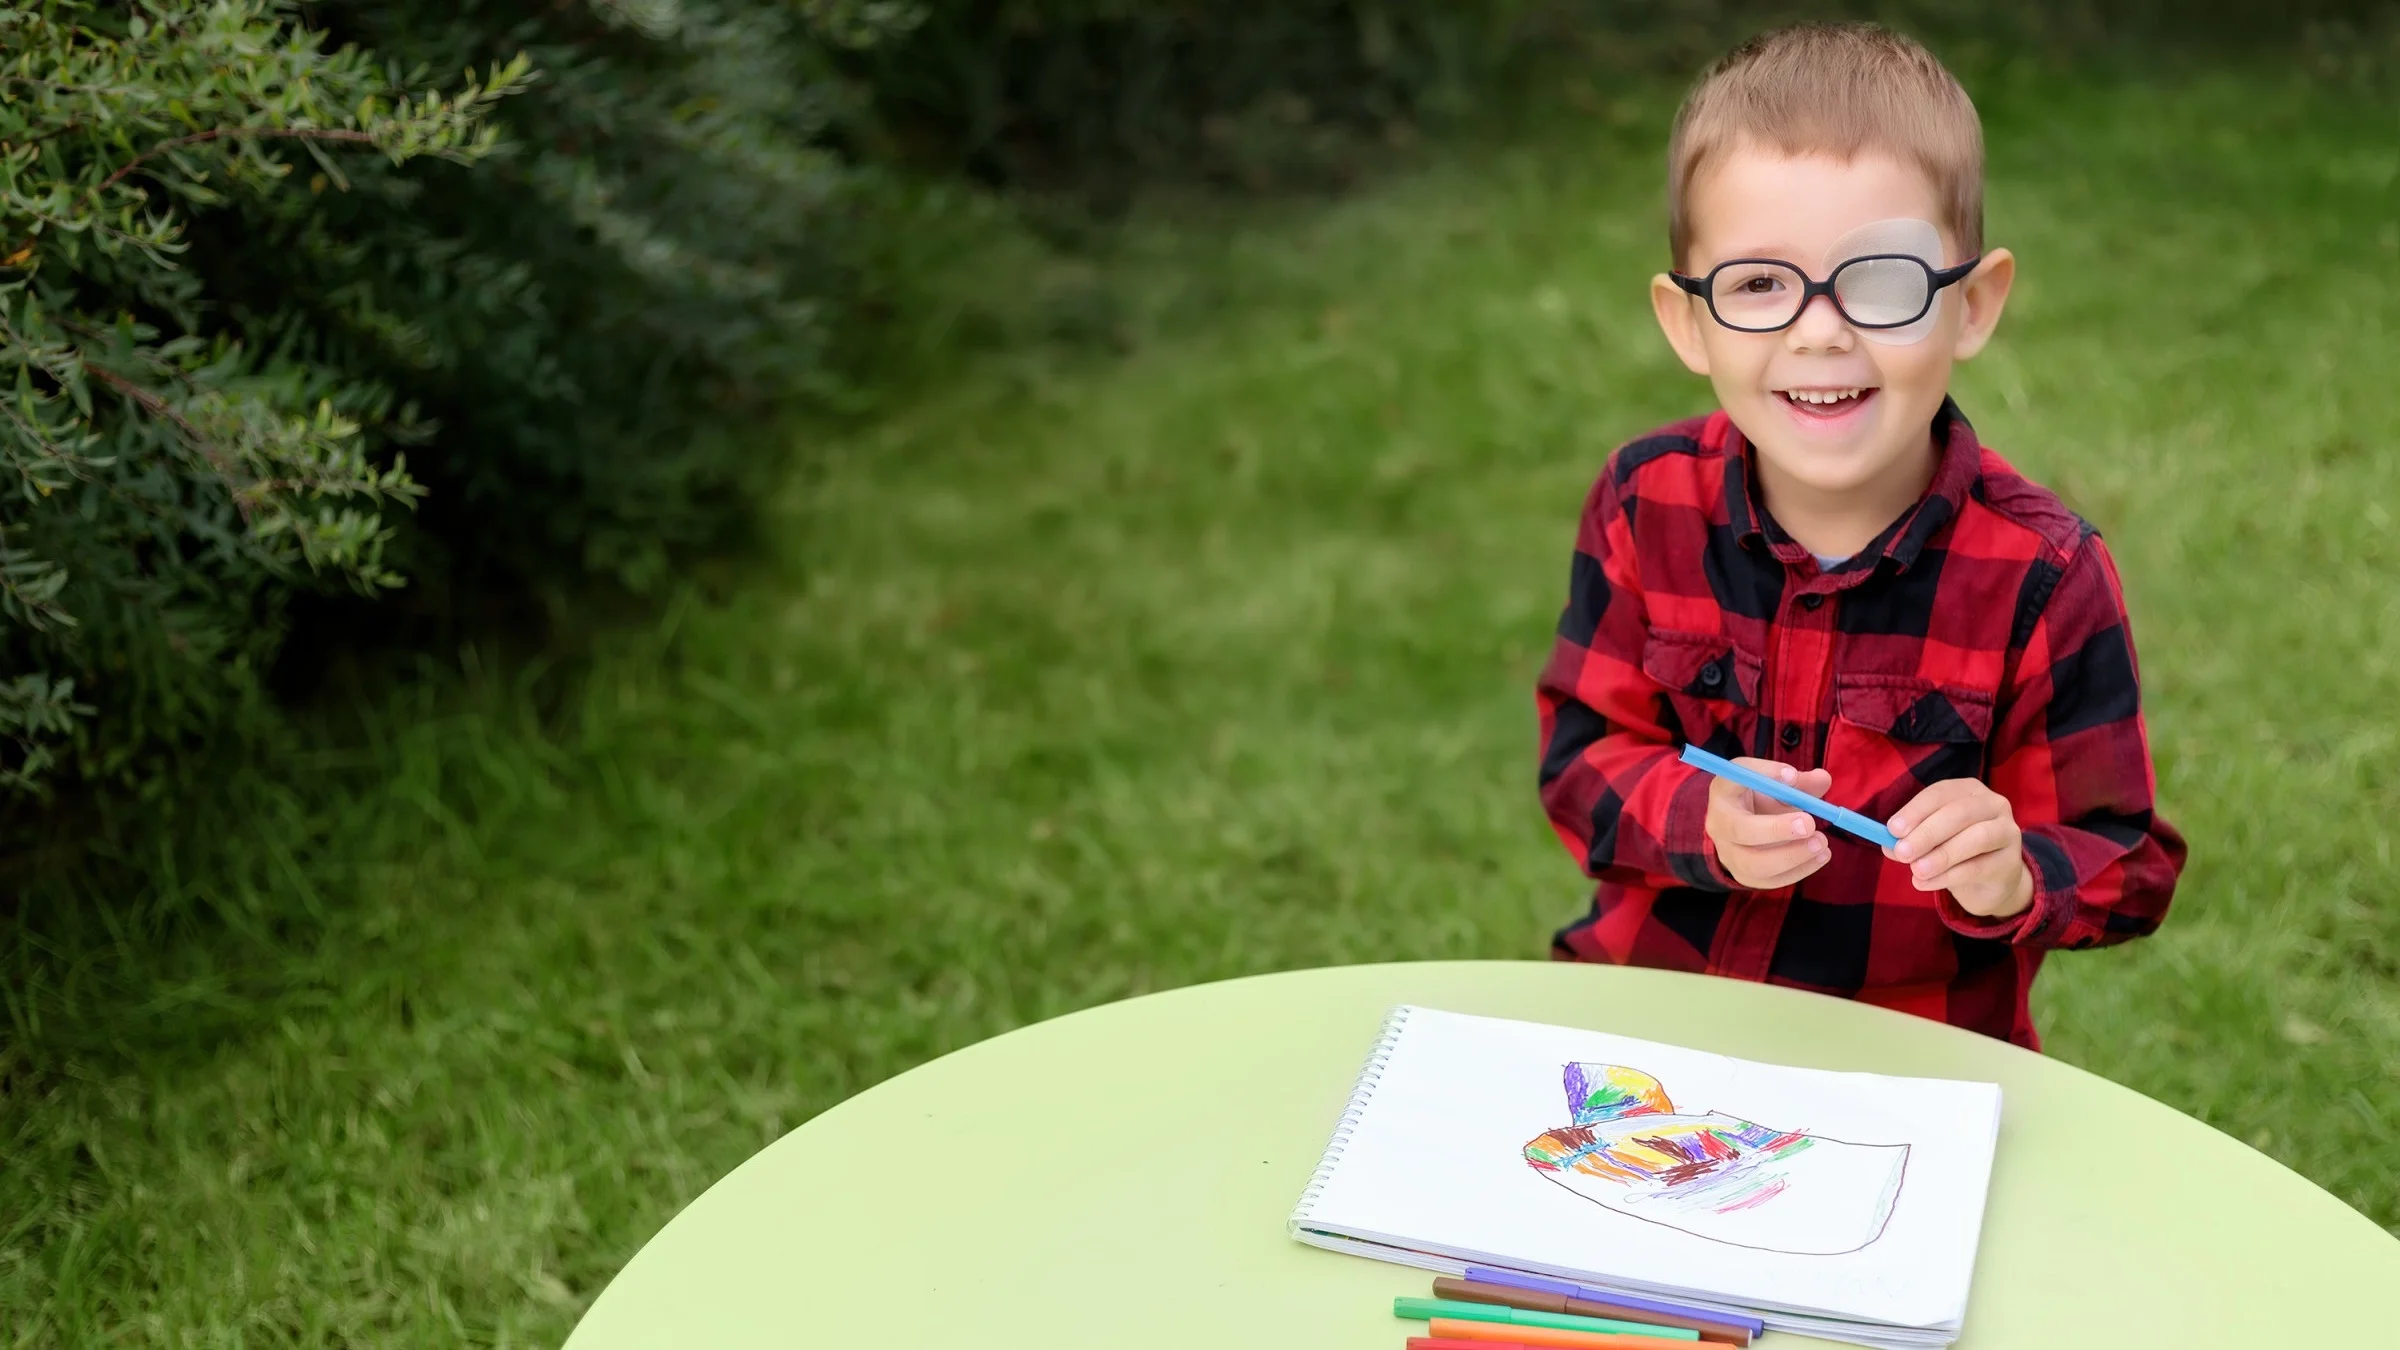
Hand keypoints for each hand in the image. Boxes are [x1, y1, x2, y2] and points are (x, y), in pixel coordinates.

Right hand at [1703, 757, 1834, 889]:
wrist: (1743, 825)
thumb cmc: (1761, 798)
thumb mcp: (1777, 783)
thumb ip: (1800, 781)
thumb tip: (1823, 779)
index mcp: (1724, 792)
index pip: (1733, 780)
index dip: (1762, 775)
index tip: (1792, 776)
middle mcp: (1720, 824)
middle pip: (1740, 830)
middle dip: (1776, 829)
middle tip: (1809, 823)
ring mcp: (1728, 854)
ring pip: (1754, 864)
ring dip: (1791, 856)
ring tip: (1821, 844)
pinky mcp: (1744, 876)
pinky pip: (1769, 880)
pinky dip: (1798, 870)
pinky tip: (1819, 857)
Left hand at [1885, 779, 2034, 917]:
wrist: (1992, 879)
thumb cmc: (1956, 850)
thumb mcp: (1930, 841)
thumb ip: (1910, 839)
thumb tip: (1888, 844)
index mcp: (1968, 790)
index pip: (1940, 793)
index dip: (1915, 810)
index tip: (1892, 829)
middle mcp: (1992, 804)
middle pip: (1959, 813)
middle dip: (1927, 833)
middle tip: (1902, 852)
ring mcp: (2007, 831)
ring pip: (1976, 838)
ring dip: (1941, 855)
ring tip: (1916, 871)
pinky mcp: (2011, 861)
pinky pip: (1980, 867)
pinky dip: (1949, 876)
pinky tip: (1926, 883)